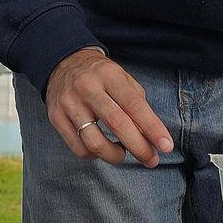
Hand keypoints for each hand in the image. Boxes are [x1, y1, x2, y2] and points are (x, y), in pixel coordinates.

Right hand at [45, 47, 172, 167]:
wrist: (63, 62)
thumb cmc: (101, 76)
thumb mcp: (122, 79)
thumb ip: (138, 105)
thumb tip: (152, 138)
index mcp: (109, 74)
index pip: (134, 105)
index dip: (152, 128)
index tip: (166, 145)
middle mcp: (87, 87)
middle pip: (117, 124)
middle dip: (139, 147)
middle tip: (152, 160)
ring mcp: (69, 103)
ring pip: (95, 142)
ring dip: (115, 156)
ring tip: (123, 153)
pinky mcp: (55, 117)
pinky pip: (79, 148)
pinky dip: (95, 155)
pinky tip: (102, 148)